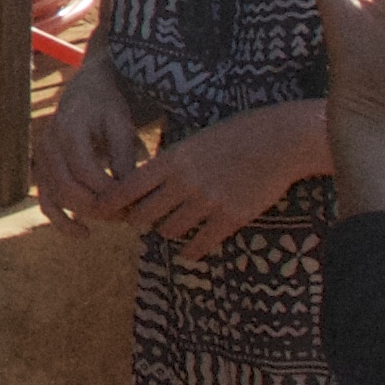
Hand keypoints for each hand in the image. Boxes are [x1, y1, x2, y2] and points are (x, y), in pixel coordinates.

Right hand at [30, 58, 147, 225]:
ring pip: (58, 199)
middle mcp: (48, 146)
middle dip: (101, 207)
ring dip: (87, 214)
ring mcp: (40, 161)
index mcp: (67, 129)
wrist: (84, 91)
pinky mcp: (41, 172)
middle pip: (69, 189)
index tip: (134, 200)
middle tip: (130, 214)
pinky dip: (62, 221)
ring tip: (118, 219)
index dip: (109, 191)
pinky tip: (84, 233)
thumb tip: (130, 192)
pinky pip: (46, 203)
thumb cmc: (106, 105)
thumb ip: (123, 155)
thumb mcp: (120, 123)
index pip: (85, 171)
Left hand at [94, 103, 328, 256]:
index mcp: (173, 159)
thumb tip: (148, 183)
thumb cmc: (239, 133)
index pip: (128, 187)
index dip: (112, 203)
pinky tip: (190, 250)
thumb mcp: (196, 140)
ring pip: (169, 231)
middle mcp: (185, 182)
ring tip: (169, 228)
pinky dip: (191, 250)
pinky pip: (200, 243)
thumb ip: (173, 162)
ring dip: (166, 232)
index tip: (104, 210)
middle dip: (138, 220)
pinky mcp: (231, 217)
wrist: (281, 140)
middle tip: (139, 221)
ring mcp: (208, 202)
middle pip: (143, 214)